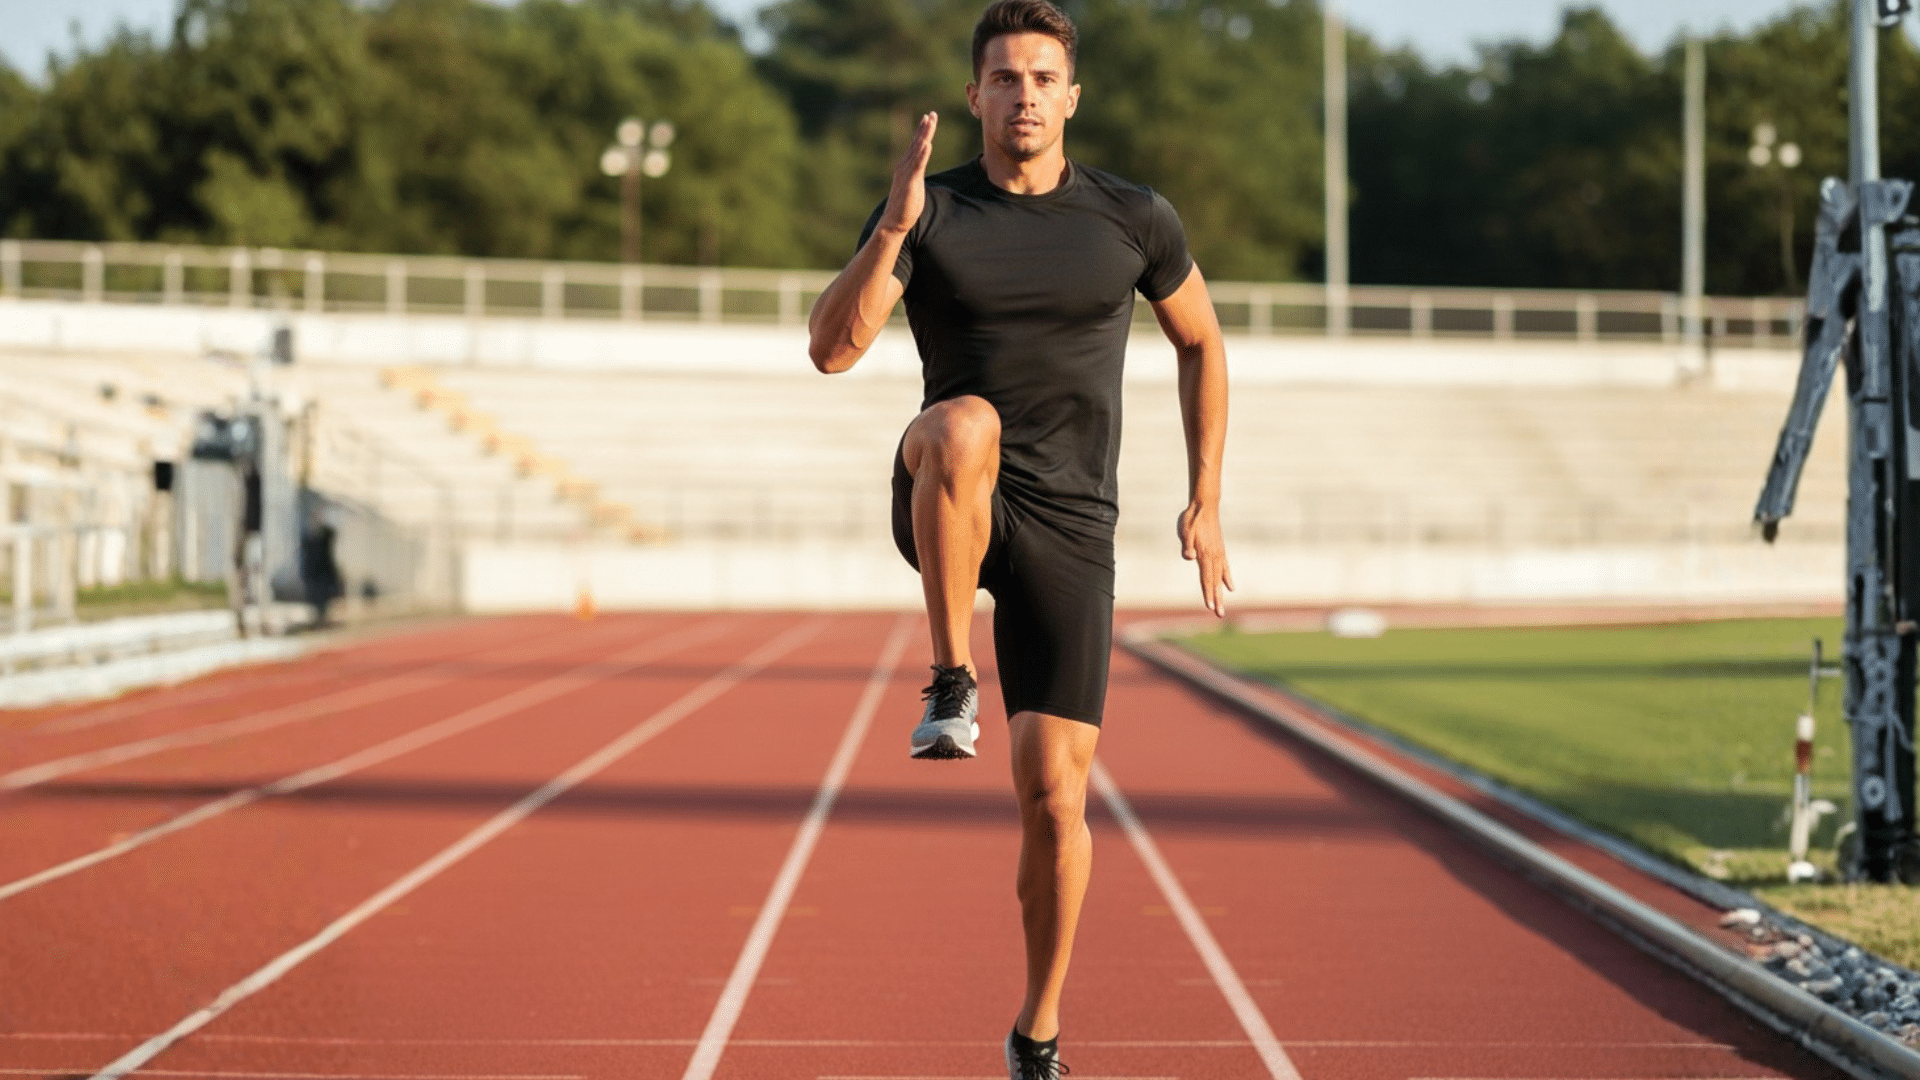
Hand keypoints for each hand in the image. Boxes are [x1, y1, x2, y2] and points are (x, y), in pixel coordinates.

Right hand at [877, 112, 936, 235]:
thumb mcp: (913, 185)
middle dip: (925, 128)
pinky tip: (928, 144)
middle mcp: (904, 166)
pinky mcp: (910, 182)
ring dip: (924, 135)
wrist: (894, 221)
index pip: (916, 145)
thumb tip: (918, 169)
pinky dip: (922, 154)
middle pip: (916, 143)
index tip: (929, 117)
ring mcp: (906, 173)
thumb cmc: (905, 206)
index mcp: (906, 166)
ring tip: (930, 123)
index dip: (922, 131)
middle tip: (932, 114)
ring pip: (917, 150)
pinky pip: (917, 165)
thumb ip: (916, 174)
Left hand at [1178, 503, 1233, 616]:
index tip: (1211, 607)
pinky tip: (1230, 587)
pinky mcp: (1220, 550)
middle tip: (1219, 615)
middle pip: (1214, 582)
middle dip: (1216, 599)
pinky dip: (1227, 578)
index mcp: (1204, 554)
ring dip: (1221, 593)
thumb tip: (1189, 556)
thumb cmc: (1191, 519)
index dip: (1208, 593)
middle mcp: (1214, 556)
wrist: (1204, 506)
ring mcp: (1218, 553)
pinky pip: (1225, 568)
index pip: (1206, 578)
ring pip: (1220, 577)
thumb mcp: (1183, 530)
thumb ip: (1186, 544)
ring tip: (1222, 607)